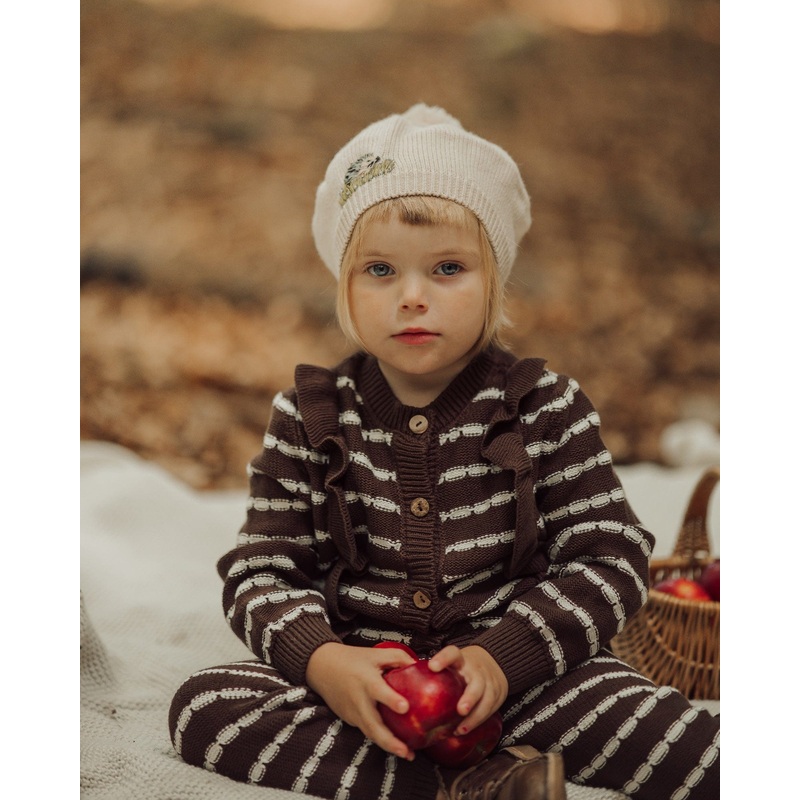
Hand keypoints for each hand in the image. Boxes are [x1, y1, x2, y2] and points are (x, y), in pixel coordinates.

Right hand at [305, 642, 417, 759]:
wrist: (322, 668)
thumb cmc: (352, 659)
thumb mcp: (375, 653)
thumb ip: (398, 657)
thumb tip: (419, 666)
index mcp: (366, 680)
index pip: (379, 691)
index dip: (391, 699)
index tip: (405, 707)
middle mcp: (359, 700)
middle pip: (373, 725)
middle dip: (390, 740)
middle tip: (407, 750)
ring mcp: (353, 713)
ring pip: (370, 734)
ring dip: (388, 746)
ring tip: (407, 754)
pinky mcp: (351, 720)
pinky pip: (367, 731)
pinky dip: (380, 739)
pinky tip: (395, 745)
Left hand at [428, 645, 507, 735]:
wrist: (495, 664)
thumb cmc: (464, 668)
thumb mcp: (452, 664)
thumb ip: (435, 672)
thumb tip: (402, 682)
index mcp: (461, 660)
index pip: (452, 653)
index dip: (443, 659)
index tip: (432, 667)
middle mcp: (475, 670)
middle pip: (476, 682)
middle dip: (469, 696)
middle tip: (460, 709)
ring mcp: (488, 683)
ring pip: (485, 699)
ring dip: (474, 716)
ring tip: (460, 728)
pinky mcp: (496, 695)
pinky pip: (488, 709)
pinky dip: (477, 721)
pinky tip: (464, 729)